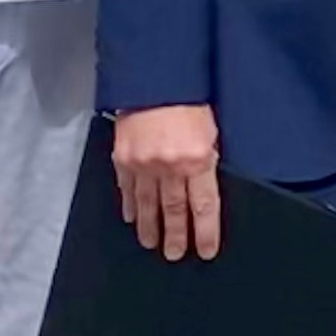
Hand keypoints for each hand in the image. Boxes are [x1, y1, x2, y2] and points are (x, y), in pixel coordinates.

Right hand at [112, 104, 223, 262]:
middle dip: (176, 236)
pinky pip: (127, 189)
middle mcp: (169, 166)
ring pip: (147, 205)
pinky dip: (129, 206)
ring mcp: (143, 164)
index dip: (206, 231)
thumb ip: (209, 159)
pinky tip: (131, 218)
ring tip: (152, 245)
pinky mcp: (123, 158)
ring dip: (150, 227)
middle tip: (175, 256)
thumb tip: (208, 187)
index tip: (207, 250)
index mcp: (197, 159)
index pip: (204, 205)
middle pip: (174, 210)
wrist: (155, 80)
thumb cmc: (192, 101)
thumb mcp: (213, 129)